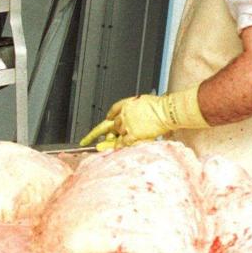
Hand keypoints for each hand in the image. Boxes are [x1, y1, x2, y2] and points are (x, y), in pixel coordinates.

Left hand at [78, 85, 207, 149]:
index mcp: (127, 104)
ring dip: (109, 141)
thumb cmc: (161, 106)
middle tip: (84, 140)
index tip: (104, 123)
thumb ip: (137, 108)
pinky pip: (121, 142)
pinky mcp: (132, 134)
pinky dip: (117, 147)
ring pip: (115, 134)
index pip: (113, 111)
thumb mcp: (145, 102)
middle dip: (100, 133)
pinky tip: (113, 150)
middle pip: (110, 124)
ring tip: (98, 148)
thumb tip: (137, 113)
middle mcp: (124, 114)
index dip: (108, 118)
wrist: (167, 111)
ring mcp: (127, 124)